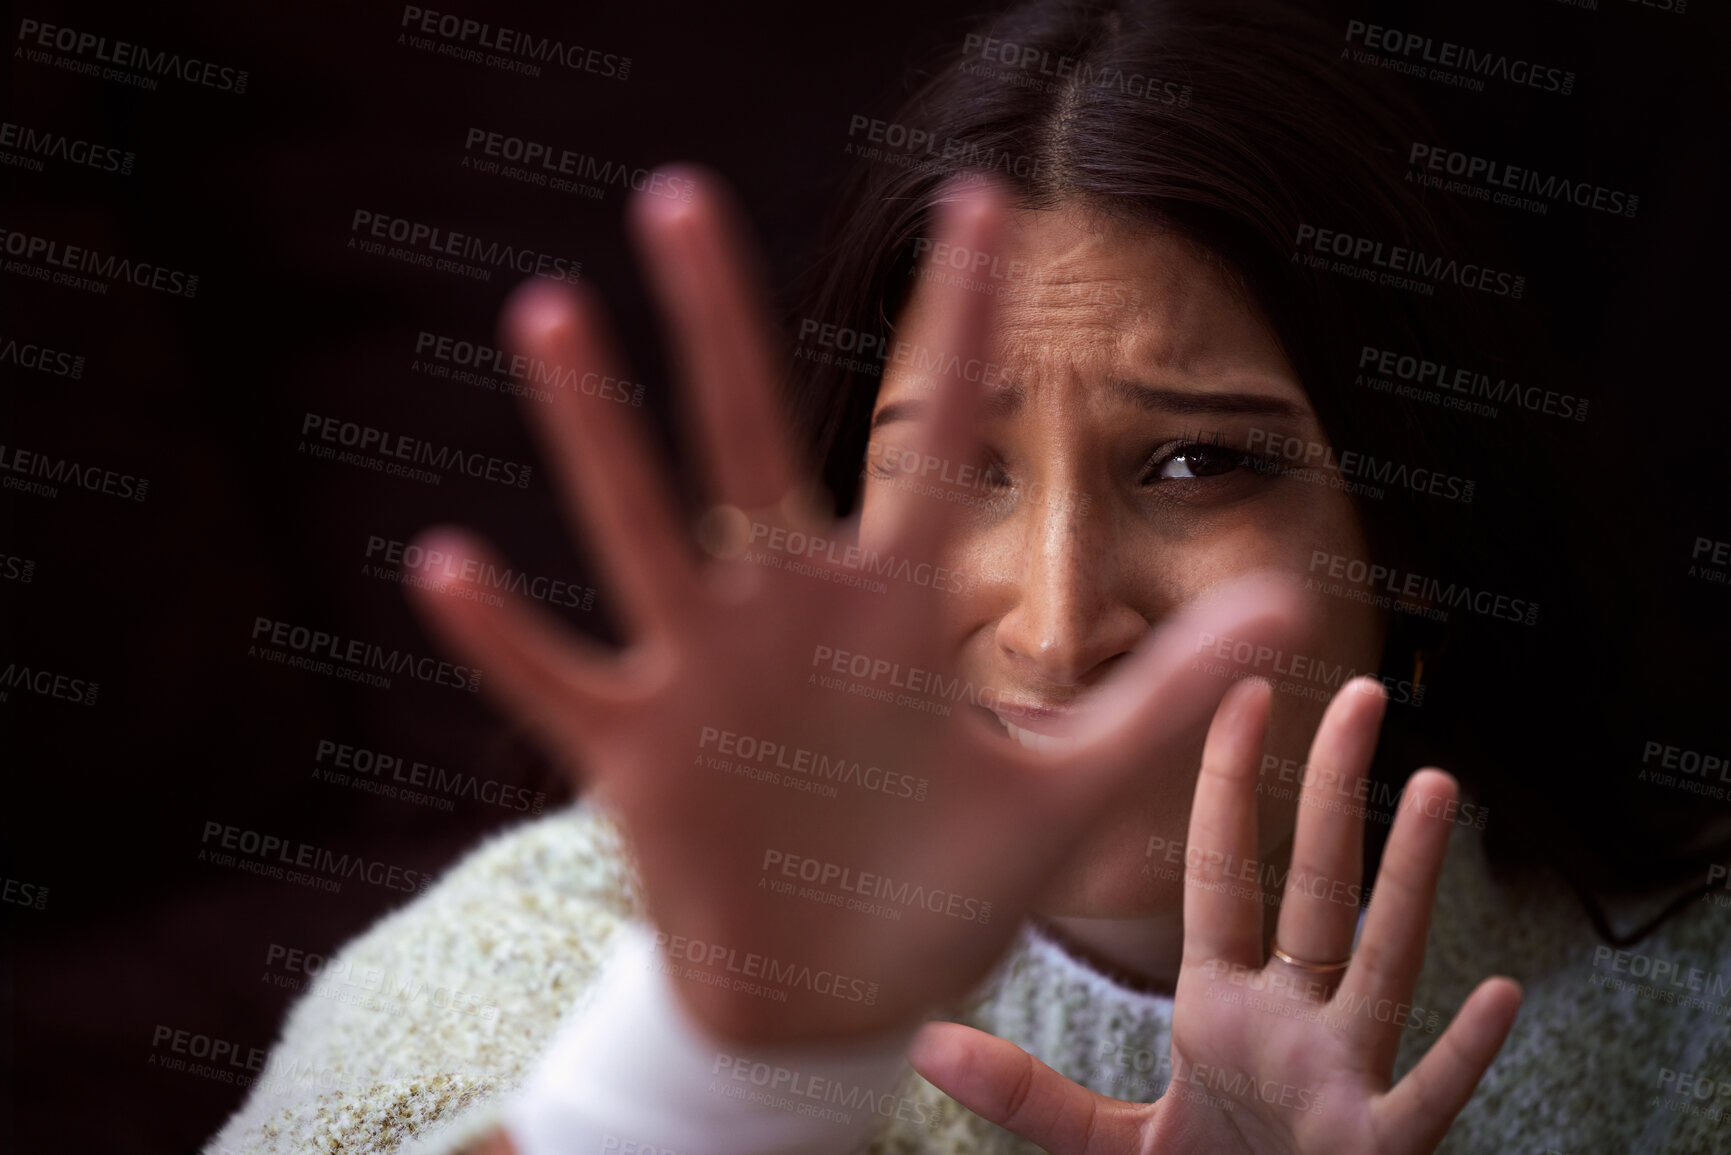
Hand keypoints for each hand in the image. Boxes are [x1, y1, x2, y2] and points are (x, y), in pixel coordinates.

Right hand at [404, 167, 1306, 1046]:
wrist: (834, 994)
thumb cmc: (941, 885)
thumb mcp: (1065, 791)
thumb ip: (1165, 694)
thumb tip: (1290, 599)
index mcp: (896, 619)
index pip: (934, 451)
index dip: (963, 334)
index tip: (983, 206)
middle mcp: (791, 620)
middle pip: (752, 448)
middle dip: (723, 330)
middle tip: (682, 199)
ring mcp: (706, 679)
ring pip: (643, 533)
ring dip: (597, 437)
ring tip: (550, 316)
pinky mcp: (634, 756)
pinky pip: (555, 683)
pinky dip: (504, 635)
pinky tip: (444, 562)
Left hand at [909, 677, 1522, 1153]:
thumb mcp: (1104, 1146)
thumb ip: (1029, 1096)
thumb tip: (927, 1042)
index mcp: (1222, 1009)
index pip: (1224, 877)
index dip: (1229, 787)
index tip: (1243, 695)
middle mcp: (1289, 1026)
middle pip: (1313, 891)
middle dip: (1334, 795)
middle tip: (1360, 695)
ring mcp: (1338, 1082)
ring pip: (1380, 966)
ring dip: (1408, 879)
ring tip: (1435, 786)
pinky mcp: (1374, 1152)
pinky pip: (1423, 1099)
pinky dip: (1462, 1055)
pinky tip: (1500, 994)